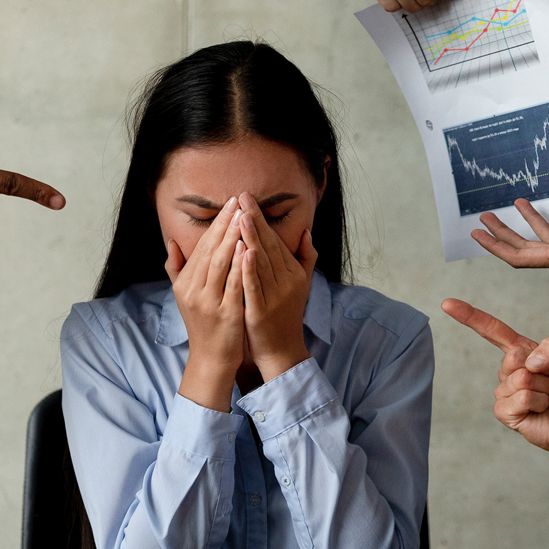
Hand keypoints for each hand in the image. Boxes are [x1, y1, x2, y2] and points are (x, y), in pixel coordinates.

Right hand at [167, 196, 249, 411]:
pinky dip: (239, 265)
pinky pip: (232, 285)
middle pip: (209, 250)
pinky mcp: (225, 314)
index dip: (215, 224)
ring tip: (243, 217)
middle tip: (238, 201)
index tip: (229, 204)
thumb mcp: (184, 296)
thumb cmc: (202, 325)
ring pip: (219, 264)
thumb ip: (177, 268)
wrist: (210, 359)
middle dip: (225, 224)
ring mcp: (208, 302)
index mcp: (184, 283)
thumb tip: (171, 241)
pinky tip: (247, 248)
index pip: (200, 247)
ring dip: (231, 238)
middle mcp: (192, 290)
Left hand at [240, 194, 315, 379]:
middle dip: (255, 220)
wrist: (282, 351)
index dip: (261, 219)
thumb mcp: (301, 285)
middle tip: (241, 197)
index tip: (247, 199)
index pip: (275, 241)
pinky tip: (243, 252)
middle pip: (269, 246)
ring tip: (241, 216)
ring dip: (252, 238)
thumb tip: (307, 232)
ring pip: (262, 262)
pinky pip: (255, 286)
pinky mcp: (262, 311)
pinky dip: (249, 269)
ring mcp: (275, 296)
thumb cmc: (286, 316)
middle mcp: (287, 282)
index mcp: (293, 273)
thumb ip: (305, 258)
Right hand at [444, 299, 548, 461]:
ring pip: (519, 380)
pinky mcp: (505, 412)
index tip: (447, 304)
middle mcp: (510, 370)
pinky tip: (541, 409)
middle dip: (542, 369)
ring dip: (543, 388)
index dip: (469, 316)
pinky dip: (536, 403)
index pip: (492, 330)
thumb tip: (530, 361)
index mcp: (524, 350)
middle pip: (513, 357)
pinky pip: (518, 399)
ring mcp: (505, 391)